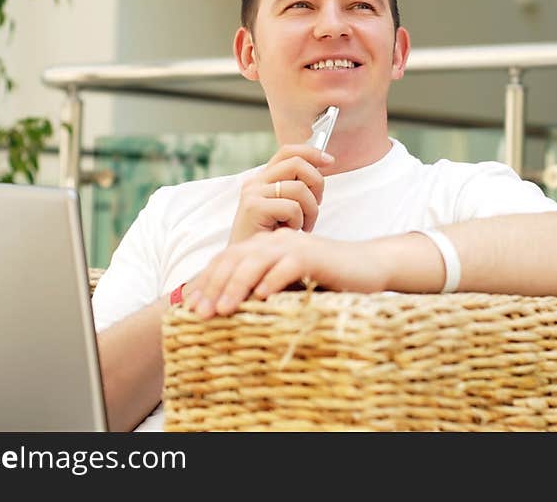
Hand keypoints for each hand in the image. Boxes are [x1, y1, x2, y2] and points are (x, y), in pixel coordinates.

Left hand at [184, 228, 386, 318]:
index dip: (206, 282)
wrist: (367, 267)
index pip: (226, 260)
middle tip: (199, 313)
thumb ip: (261, 291)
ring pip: (256, 262)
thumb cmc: (324, 281)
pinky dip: (273, 281)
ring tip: (222, 309)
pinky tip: (260, 298)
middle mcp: (275, 242)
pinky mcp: (314, 256)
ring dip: (236, 285)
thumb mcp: (286, 286)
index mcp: (264, 246)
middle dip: (214, 286)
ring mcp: (294, 246)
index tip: (189, 308)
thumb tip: (227, 314)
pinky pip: (288, 266)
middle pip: (235, 259)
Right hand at [228, 144, 333, 244]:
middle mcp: (256, 182)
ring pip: (299, 188)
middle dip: (317, 184)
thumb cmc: (272, 239)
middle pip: (297, 164)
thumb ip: (298, 186)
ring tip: (304, 226)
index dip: (312, 152)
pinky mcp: (254, 208)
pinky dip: (299, 222)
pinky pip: (292, 207)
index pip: (288, 151)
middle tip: (316, 205)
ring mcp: (253, 193)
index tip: (329, 161)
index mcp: (263, 179)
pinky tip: (291, 232)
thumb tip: (323, 164)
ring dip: (310, 210)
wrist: (248, 265)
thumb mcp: (286, 208)